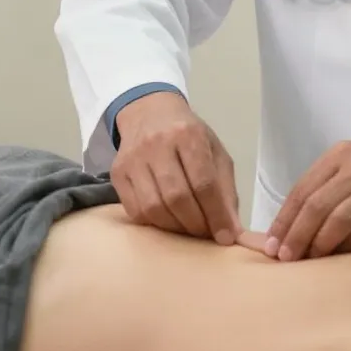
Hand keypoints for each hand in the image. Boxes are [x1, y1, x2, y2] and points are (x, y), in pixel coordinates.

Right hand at [111, 91, 241, 244]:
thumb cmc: (188, 135)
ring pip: (154, 207)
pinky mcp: (118, 173)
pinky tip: (167, 219)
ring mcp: (134, 158)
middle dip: (195, 224)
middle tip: (205, 234)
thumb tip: (232, 231)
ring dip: (175, 228)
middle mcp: (157, 144)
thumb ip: (226, 190)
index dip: (216, 214)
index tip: (225, 237)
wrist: (149, 112)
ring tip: (188, 228)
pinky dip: (154, 223)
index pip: (204, 182)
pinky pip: (135, 211)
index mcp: (188, 134)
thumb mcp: (214, 151)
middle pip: (177, 197)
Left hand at [265, 130, 350, 260]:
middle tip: (284, 257)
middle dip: (296, 235)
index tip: (272, 243)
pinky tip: (338, 258)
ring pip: (338, 219)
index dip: (285, 218)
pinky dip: (348, 247)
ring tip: (307, 261)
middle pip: (316, 205)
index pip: (303, 189)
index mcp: (339, 155)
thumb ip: (329, 186)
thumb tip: (298, 225)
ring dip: (319, 244)